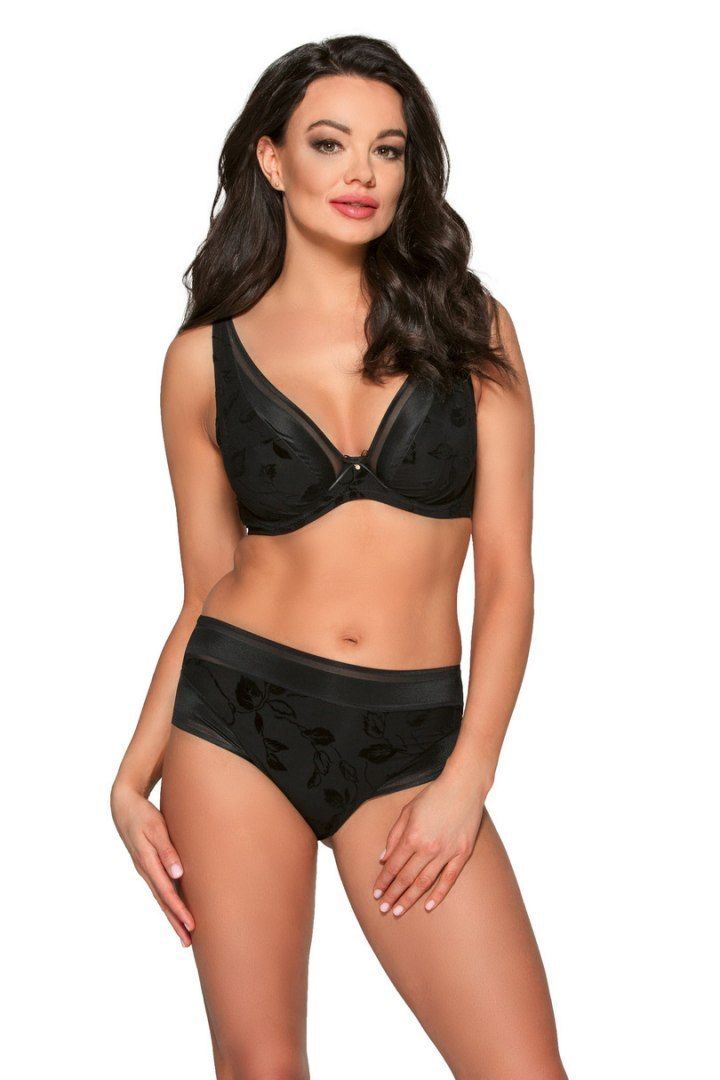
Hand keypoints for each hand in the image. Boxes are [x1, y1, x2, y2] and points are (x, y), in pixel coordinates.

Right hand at [110, 781, 194, 946]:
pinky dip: (167, 902)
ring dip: (172, 915)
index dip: (179, 910)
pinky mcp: (148, 866)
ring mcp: (145, 870)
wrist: (124, 807)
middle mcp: (145, 870)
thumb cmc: (143, 815)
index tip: (191, 925)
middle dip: (175, 921)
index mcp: (147, 862)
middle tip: (188, 941)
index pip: (166, 892)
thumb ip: (166, 850)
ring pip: (160, 897)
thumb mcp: (156, 828)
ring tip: (184, 933)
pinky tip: (174, 909)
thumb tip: (178, 873)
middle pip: (163, 901)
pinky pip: (159, 888)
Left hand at [371, 763, 489, 917]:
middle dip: (392, 895)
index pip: (393, 866)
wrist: (463, 787)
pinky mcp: (462, 854)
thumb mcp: (407, 811)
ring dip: (409, 899)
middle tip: (383, 909)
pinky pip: (448, 879)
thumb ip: (394, 836)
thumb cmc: (433, 796)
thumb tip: (383, 859)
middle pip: (406, 878)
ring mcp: (446, 852)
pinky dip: (438, 894)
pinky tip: (427, 906)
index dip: (383, 881)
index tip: (376, 893)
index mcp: (412, 836)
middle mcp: (428, 847)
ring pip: (424, 882)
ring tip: (398, 911)